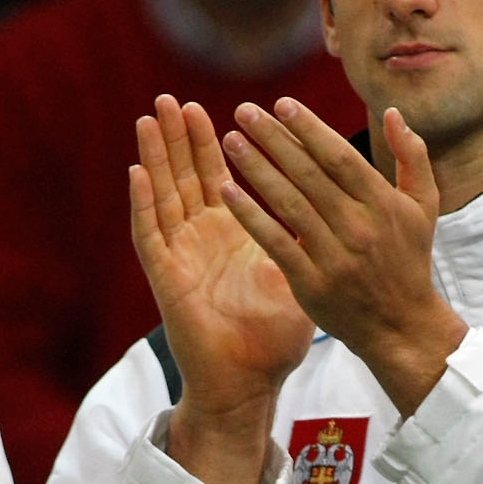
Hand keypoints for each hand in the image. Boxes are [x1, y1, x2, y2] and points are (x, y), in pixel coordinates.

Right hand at [131, 96, 314, 410]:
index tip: (230, 109)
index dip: (222, 144)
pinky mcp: (166, 278)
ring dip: (156, 156)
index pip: (225, 178)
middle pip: (188, 177)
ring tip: (152, 117)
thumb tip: (345, 216)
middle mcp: (202, 241)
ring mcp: (181, 256)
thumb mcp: (298, 281)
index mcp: (234, 238)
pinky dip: (143, 203)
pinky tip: (138, 172)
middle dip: (182, 138)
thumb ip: (310, 244)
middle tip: (176, 97)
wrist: (247, 386)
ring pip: (163, 195)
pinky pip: (149, 234)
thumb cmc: (271, 341)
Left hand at [219, 98, 467, 415]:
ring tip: (231, 141)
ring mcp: (335, 256)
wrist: (402, 327)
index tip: (280, 104)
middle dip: (273, 139)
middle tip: (243, 111)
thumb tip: (393, 112)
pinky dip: (251, 216)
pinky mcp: (312, 283)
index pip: (340, 156)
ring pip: (289, 203)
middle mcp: (360, 226)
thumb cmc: (409, 260)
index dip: (308, 128)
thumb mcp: (424, 206)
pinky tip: (228, 191)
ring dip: (256, 169)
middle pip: (309, 173)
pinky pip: (276, 243)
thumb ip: (412, 156)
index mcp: (383, 203)